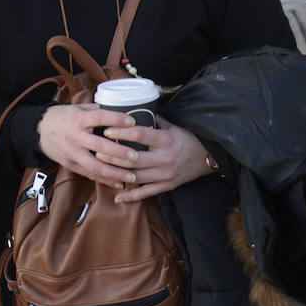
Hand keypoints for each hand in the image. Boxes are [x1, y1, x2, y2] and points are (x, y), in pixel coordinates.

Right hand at [36, 104, 139, 188]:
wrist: (39, 130)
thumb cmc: (63, 117)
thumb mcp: (77, 108)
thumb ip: (97, 111)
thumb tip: (119, 111)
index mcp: (78, 119)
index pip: (99, 118)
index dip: (115, 119)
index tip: (132, 122)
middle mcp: (75, 136)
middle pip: (99, 146)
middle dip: (119, 153)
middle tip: (136, 156)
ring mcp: (72, 153)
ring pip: (95, 166)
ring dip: (115, 173)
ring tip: (132, 176)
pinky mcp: (71, 164)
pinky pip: (90, 174)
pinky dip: (105, 180)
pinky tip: (120, 183)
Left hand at [100, 119, 215, 202]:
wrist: (208, 157)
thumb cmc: (187, 138)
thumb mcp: (173, 126)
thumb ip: (154, 120)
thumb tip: (133, 109)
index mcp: (165, 140)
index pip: (139, 135)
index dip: (121, 133)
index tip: (106, 131)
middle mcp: (165, 158)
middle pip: (134, 159)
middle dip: (114, 155)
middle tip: (97, 150)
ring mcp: (165, 174)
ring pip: (137, 176)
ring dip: (118, 174)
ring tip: (101, 169)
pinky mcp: (167, 186)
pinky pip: (147, 193)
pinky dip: (131, 196)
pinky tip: (118, 197)